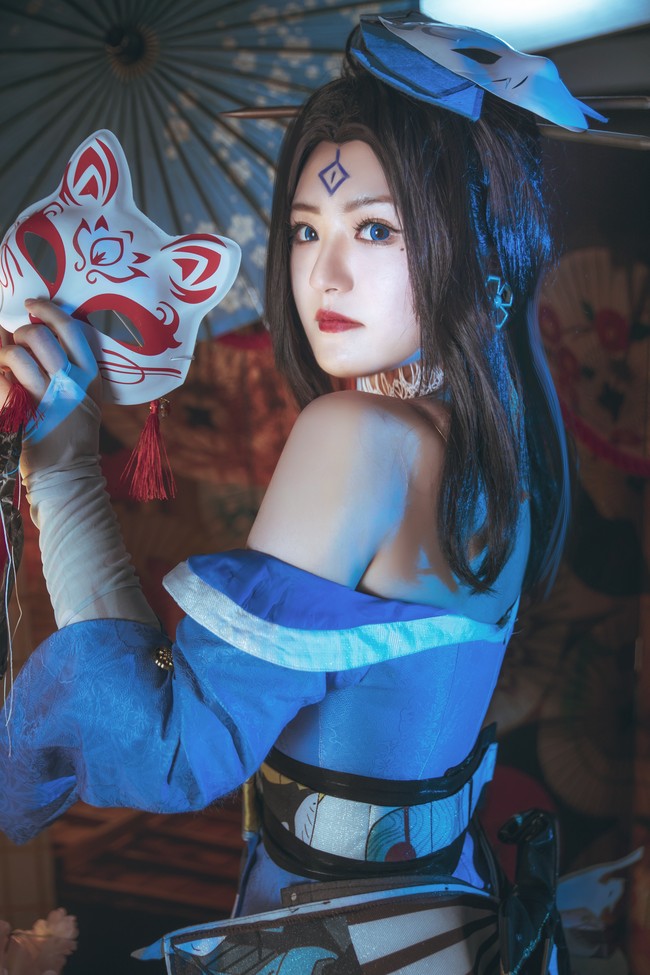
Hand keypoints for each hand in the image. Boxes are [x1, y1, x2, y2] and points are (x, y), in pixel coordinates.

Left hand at [0, 300, 101, 478]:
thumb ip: (69, 368)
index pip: (70, 328)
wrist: (68, 474)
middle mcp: (71, 384)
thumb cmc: (74, 434)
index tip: (32, 304)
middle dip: (20, 334)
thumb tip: (31, 330)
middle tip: (17, 344)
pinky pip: (1, 381)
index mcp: (90, 376)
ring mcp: (47, 399)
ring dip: (4, 355)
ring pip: (17, 355)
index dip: (48, 309)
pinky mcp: (25, 414)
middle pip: (39, 336)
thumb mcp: (86, 398)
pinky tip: (4, 383)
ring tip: (6, 364)